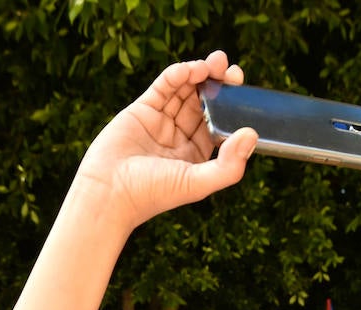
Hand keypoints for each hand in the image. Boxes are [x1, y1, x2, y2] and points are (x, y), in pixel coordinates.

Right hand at [74, 50, 256, 233]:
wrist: (108, 193)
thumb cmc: (152, 194)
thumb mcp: (197, 184)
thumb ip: (229, 165)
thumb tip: (252, 134)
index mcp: (197, 155)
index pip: (220, 123)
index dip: (233, 106)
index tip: (242, 90)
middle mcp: (180, 136)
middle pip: (205, 103)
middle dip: (219, 84)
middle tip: (230, 70)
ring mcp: (161, 121)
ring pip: (186, 91)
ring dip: (200, 74)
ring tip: (213, 63)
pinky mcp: (142, 110)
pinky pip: (163, 87)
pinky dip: (176, 75)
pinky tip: (189, 69)